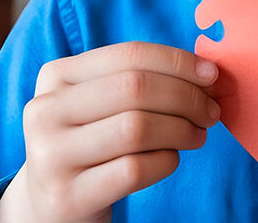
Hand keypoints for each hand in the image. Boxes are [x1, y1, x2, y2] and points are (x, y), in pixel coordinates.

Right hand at [10, 41, 220, 222]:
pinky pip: (134, 169)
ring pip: (136, 128)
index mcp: (56, 75)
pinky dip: (166, 161)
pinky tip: (171, 159)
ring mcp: (51, 156)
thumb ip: (143, 80)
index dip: (178, 62)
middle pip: (135, 88)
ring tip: (197, 135)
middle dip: (186, 97)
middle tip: (211, 111)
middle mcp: (45, 111)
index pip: (129, 54)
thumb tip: (209, 73)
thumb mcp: (101, 103)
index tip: (212, 75)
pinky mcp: (67, 196)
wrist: (50, 203)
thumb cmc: (91, 141)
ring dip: (181, 129)